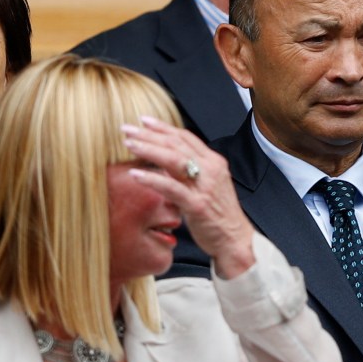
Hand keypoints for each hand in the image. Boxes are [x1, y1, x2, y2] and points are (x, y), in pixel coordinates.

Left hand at [121, 117, 255, 278]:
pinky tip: (136, 174)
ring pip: (174, 160)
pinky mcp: (197, 205)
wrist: (235, 240)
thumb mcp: (206, 186)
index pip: (185, 137)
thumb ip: (188, 172)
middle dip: (150, 134)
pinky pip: (171, 187)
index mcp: (214, 163)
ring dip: (148, 149)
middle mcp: (211, 170)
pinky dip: (152, 179)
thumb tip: (162, 161)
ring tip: (129, 145)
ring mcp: (205, 186)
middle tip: (127, 129)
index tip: (143, 121)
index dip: (163, 127)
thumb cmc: (219, 215)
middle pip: (177, 144)